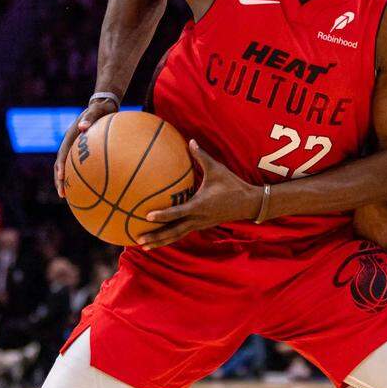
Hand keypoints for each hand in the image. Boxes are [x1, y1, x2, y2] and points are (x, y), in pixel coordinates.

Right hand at [53, 98, 118, 196]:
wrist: (103, 105)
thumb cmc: (101, 108)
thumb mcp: (96, 110)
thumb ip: (90, 117)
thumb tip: (83, 127)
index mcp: (71, 136)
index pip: (62, 153)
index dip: (60, 166)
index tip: (61, 177)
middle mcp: (70, 143)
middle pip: (61, 164)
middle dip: (60, 180)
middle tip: (63, 195)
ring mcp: (75, 148)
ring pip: (68, 167)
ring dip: (67, 181)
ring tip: (70, 196)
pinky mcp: (82, 151)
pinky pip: (79, 166)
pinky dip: (80, 177)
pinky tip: (89, 188)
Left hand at [138, 140, 262, 249]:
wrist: (248, 203)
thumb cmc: (232, 185)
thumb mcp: (217, 169)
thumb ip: (201, 156)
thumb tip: (190, 141)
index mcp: (200, 206)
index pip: (178, 213)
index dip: (163, 215)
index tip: (148, 216)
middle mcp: (198, 219)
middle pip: (174, 231)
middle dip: (156, 237)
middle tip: (138, 240)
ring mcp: (199, 224)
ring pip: (177, 235)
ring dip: (160, 241)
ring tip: (143, 246)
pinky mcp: (201, 225)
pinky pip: (182, 233)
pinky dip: (170, 237)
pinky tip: (159, 238)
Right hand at [353, 201, 386, 265]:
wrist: (373, 199)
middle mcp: (380, 246)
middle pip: (384, 258)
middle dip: (386, 258)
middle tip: (386, 253)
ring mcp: (367, 242)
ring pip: (372, 252)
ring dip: (374, 250)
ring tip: (376, 245)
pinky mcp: (357, 235)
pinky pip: (361, 243)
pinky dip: (364, 241)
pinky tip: (367, 236)